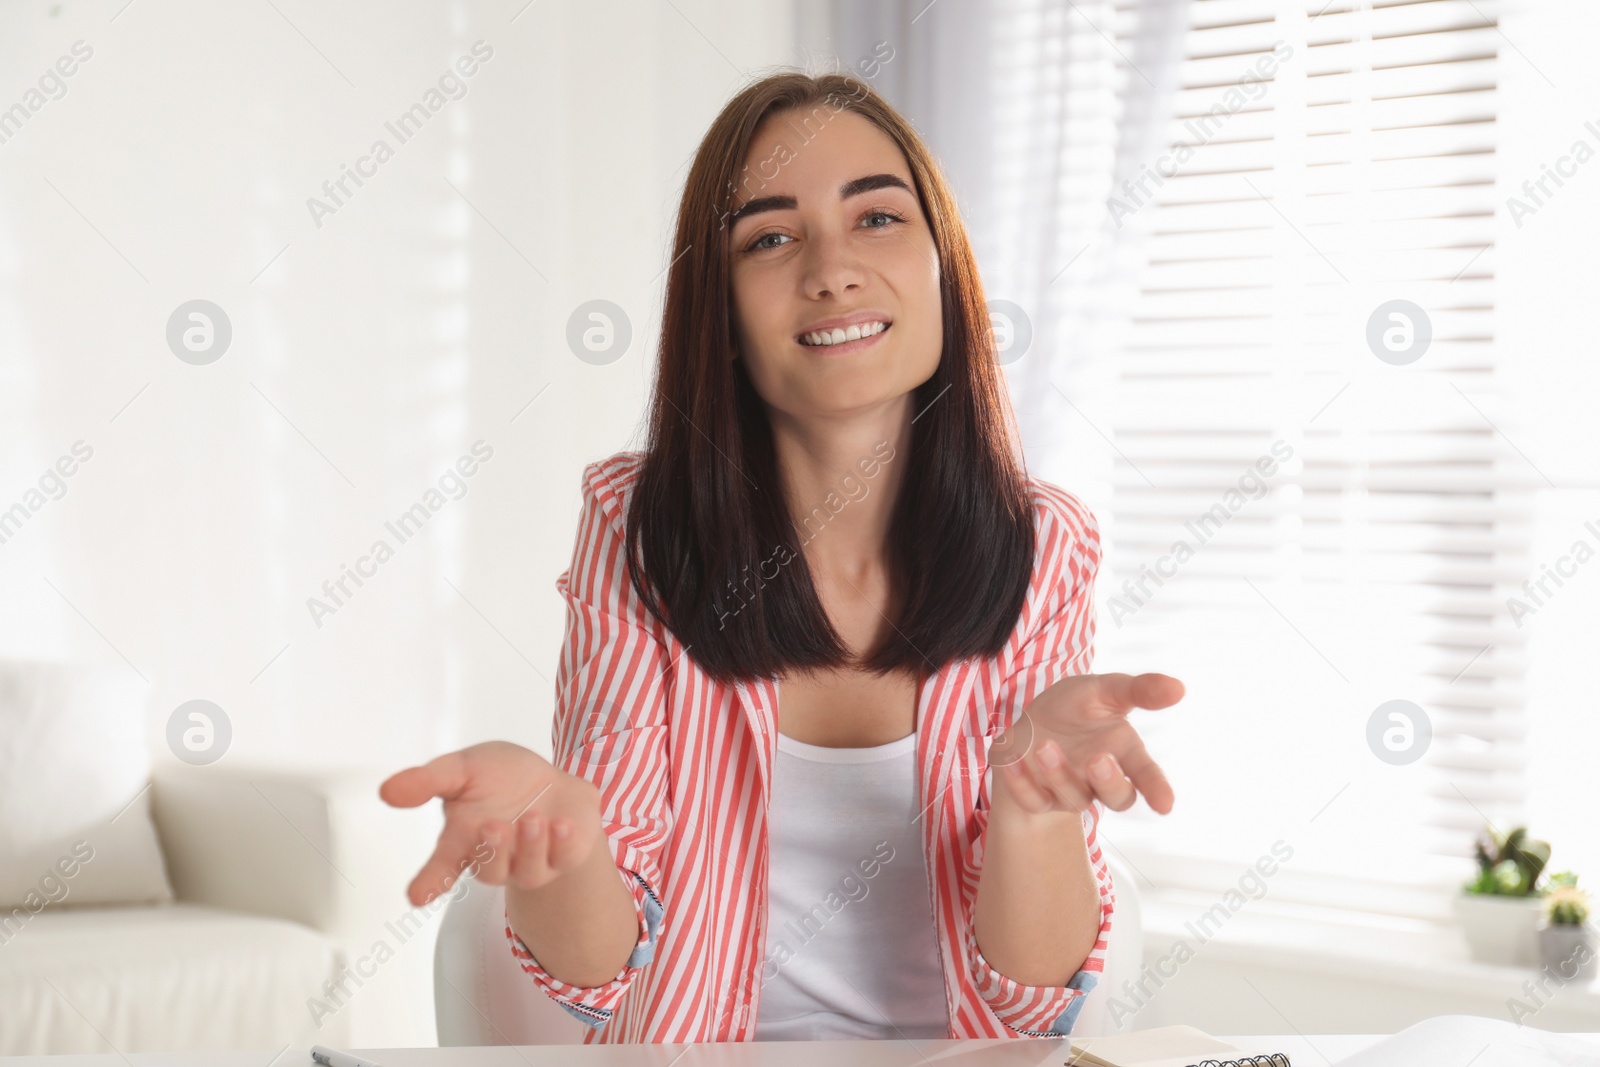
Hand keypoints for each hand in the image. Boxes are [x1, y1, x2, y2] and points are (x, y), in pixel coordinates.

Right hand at [380, 740, 602, 904]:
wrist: (551, 778)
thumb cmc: (501, 778)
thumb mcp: (463, 768)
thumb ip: (428, 781)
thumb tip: (387, 791)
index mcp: (465, 841)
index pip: (441, 869)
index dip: (429, 882)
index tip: (416, 895)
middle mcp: (496, 858)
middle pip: (489, 871)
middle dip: (492, 852)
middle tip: (493, 826)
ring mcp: (530, 862)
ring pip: (528, 872)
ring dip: (530, 846)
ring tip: (533, 818)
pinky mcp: (563, 857)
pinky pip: (565, 860)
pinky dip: (564, 844)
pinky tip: (562, 824)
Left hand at [990, 672, 1181, 817]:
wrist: (1033, 721)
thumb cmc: (1078, 706)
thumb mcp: (1105, 689)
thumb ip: (1138, 690)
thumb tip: (1179, 687)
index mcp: (1122, 751)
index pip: (1145, 774)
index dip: (1157, 789)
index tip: (1166, 805)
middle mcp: (1099, 777)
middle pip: (1117, 798)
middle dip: (1109, 782)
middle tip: (1098, 759)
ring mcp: (1069, 790)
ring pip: (1073, 798)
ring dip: (1058, 774)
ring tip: (1043, 746)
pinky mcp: (1037, 796)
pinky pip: (1031, 800)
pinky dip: (1020, 782)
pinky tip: (1012, 758)